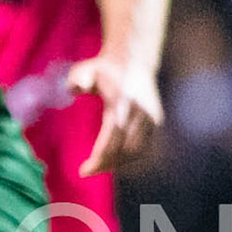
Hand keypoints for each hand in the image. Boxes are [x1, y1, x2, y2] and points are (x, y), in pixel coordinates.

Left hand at [69, 52, 162, 175]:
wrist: (133, 60)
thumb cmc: (103, 69)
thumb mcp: (86, 69)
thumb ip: (79, 78)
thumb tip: (76, 89)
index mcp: (123, 100)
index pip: (114, 134)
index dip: (100, 155)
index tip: (84, 170)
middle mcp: (141, 110)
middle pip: (125, 147)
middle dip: (106, 163)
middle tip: (86, 171)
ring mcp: (151, 117)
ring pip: (136, 151)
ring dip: (117, 163)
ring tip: (96, 167)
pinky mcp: (156, 122)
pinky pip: (142, 147)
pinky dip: (128, 158)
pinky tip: (111, 161)